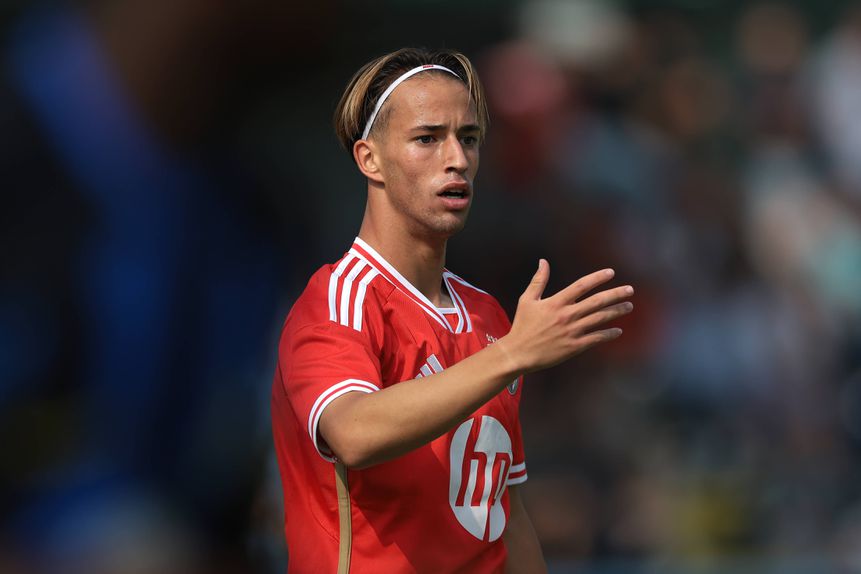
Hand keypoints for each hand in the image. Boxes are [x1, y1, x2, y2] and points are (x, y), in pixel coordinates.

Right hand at [498, 259, 632, 372]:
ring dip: (617, 311)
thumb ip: (538, 280)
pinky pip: (596, 338)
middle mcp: (566, 315)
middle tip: (630, 290)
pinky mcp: (574, 347)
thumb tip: (543, 261)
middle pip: (597, 301)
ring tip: (629, 306)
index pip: (581, 285)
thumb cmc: (522, 326)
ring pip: (600, 319)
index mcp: (556, 302)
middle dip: (616, 294)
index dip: (597, 277)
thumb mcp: (527, 300)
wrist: (519, 353)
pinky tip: (618, 330)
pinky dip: (608, 334)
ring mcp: (572, 331)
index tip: (611, 272)